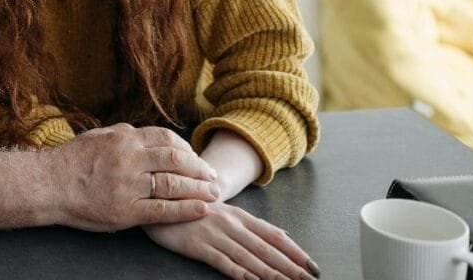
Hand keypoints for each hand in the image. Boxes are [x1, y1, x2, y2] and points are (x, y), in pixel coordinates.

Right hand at [47, 123, 220, 231]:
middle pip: (175, 160)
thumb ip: (122, 134)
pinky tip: (200, 208)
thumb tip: (141, 132)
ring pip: (172, 184)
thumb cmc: (70, 161)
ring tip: (214, 193)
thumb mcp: (97, 137)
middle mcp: (128, 159)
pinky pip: (162, 211)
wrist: (47, 185)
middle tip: (213, 176)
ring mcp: (127, 186)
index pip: (166, 139)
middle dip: (199, 168)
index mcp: (123, 140)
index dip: (187, 149)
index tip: (197, 158)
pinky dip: (185, 209)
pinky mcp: (124, 211)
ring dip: (198, 188)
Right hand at [143, 203, 320, 279]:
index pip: (273, 235)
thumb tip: (284, 234)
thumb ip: (253, 225)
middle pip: (265, 248)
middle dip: (289, 266)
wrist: (160, 201)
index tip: (312, 266)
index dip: (295, 251)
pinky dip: (239, 272)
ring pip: (248, 257)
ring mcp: (214, 234)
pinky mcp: (197, 246)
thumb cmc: (195, 210)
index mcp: (240, 215)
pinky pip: (222, 261)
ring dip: (270, 273)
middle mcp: (230, 224)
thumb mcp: (226, 212)